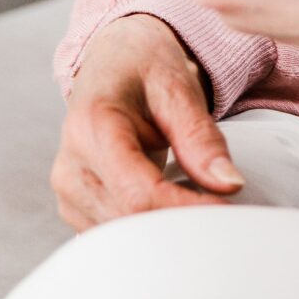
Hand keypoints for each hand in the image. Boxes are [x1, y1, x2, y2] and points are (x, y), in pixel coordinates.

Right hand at [50, 13, 244, 228]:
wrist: (114, 61)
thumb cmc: (145, 68)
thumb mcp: (178, 88)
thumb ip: (201, 137)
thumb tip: (229, 184)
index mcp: (91, 128)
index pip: (139, 194)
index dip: (186, 211)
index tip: (228, 213)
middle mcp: (70, 167)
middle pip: (130, 222)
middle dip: (180, 225)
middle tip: (226, 219)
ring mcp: (69, 192)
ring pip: (123, 237)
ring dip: (166, 232)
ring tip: (202, 208)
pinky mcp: (77, 208)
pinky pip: (116, 235)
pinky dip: (149, 232)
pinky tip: (175, 211)